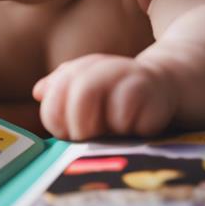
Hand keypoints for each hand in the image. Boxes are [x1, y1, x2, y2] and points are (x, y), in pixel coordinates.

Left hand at [32, 54, 176, 139]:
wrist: (165, 85)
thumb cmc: (115, 97)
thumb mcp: (84, 93)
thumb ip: (58, 93)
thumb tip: (39, 92)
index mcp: (82, 69)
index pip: (55, 93)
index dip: (55, 116)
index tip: (65, 132)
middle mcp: (105, 69)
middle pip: (82, 93)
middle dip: (80, 124)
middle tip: (88, 136)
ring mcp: (132, 79)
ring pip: (106, 105)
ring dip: (106, 126)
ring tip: (114, 130)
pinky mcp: (156, 96)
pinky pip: (134, 118)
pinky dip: (129, 128)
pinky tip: (136, 127)